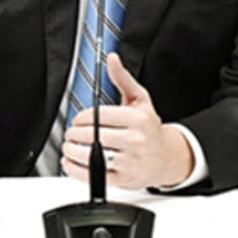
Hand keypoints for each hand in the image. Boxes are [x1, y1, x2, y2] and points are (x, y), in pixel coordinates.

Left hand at [60, 54, 194, 189]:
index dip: (81, 118)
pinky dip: (76, 170)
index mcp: (138, 119)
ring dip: (72, 150)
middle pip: (92, 136)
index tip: (77, 120)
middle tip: (70, 133)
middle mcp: (135, 140)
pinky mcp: (124, 179)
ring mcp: (130, 161)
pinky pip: (94, 175)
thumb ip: (123, 79)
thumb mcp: (140, 99)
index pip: (99, 116)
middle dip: (74, 134)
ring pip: (91, 155)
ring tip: (69, 146)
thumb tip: (112, 59)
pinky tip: (71, 162)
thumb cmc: (150, 128)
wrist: (167, 157)